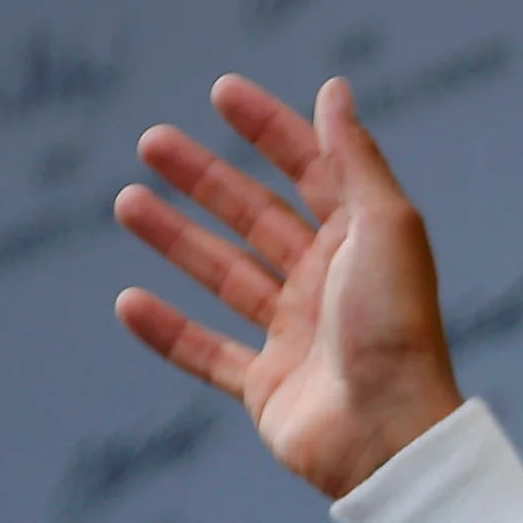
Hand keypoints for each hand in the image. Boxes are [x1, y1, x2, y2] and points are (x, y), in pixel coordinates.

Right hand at [112, 75, 461, 499]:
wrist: (391, 433)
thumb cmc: (396, 327)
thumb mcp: (384, 228)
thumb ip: (356, 160)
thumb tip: (335, 89)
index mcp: (363, 245)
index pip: (313, 173)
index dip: (272, 131)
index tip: (222, 92)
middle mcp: (329, 286)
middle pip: (258, 218)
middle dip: (207, 179)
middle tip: (151, 142)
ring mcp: (297, 338)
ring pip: (227, 277)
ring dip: (178, 239)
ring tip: (126, 202)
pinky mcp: (268, 387)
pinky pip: (206, 353)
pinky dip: (167, 330)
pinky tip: (128, 301)